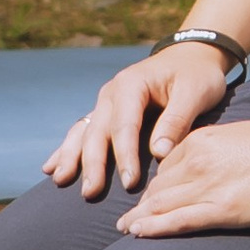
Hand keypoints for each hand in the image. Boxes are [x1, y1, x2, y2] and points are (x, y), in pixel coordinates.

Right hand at [49, 43, 232, 200]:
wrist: (192, 55)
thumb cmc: (196, 75)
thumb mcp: (194, 93)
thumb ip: (177, 121)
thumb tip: (159, 153)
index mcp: (131, 85)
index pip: (124, 126)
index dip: (125, 157)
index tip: (130, 184)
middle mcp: (111, 93)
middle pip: (97, 132)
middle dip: (92, 164)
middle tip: (90, 193)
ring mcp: (105, 102)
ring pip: (83, 132)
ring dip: (71, 157)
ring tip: (60, 180)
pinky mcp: (106, 112)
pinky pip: (83, 131)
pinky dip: (67, 149)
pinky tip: (52, 168)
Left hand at [119, 113, 249, 238]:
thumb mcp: (237, 136)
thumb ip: (216, 150)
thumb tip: (211, 166)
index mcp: (200, 142)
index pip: (166, 167)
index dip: (155, 186)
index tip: (149, 198)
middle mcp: (195, 162)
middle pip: (158, 187)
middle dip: (141, 204)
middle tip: (127, 219)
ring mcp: (206, 187)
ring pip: (160, 205)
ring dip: (139, 218)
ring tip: (126, 229)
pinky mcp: (220, 210)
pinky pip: (177, 221)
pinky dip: (154, 227)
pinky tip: (138, 232)